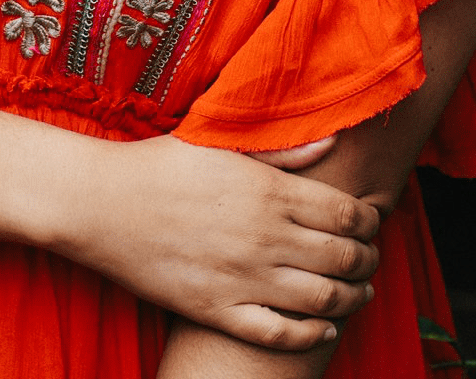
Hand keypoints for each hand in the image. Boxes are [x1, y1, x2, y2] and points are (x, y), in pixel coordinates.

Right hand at [58, 133, 378, 351]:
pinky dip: (311, 334)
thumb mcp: (222, 143)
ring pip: (322, 300)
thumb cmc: (161, 164)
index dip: (370, 221)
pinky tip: (323, 326)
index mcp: (270, 191)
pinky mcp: (218, 310)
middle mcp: (265, 237)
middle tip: (371, 259)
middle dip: (369, 261)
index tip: (373, 221)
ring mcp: (243, 278)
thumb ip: (282, 150)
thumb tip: (333, 142)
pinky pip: (280, 334)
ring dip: (352, 298)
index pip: (346, 213)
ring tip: (359, 293)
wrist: (102, 203)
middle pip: (343, 258)